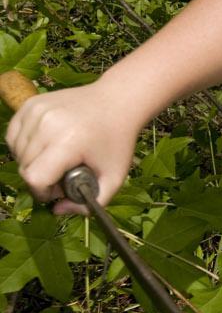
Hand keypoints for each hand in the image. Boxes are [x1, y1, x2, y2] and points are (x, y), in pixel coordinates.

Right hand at [6, 80, 142, 212]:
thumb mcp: (113, 178)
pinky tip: (43, 147)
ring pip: (17, 152)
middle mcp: (48, 124)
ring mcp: (37, 111)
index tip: (57, 191)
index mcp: (68, 142)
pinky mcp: (31, 104)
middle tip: (60, 176)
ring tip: (54, 160)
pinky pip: (13, 135)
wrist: (117, 101)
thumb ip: (88, 204)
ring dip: (31, 163)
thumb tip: (57, 210)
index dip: (42, 192)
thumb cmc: (117, 141)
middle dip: (39, 179)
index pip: (34, 177)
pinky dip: (23, 146)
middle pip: (24, 167)